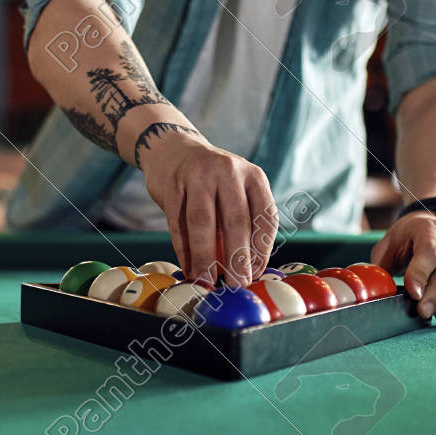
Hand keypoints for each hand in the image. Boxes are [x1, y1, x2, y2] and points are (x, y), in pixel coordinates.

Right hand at [142, 130, 277, 285]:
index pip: (265, 217)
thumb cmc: (213, 180)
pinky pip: (177, 223)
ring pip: (202, 222)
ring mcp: (197, 175)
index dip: (261, 249)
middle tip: (237, 285)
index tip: (256, 273)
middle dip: (237, 258)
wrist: (174, 150)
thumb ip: (246, 221)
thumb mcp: (237, 190)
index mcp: (253, 176)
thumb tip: (250, 269)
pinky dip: (183, 249)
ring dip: (205, 257)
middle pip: (235, 221)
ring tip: (208, 282)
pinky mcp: (171, 185)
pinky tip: (188, 268)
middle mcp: (228, 171)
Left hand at [372, 211, 435, 323]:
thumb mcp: (387, 247)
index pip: (430, 251)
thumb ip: (381, 268)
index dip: (421, 273)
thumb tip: (373, 293)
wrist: (428, 227)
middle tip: (423, 311)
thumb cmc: (405, 242)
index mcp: (429, 231)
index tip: (413, 293)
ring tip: (435, 313)